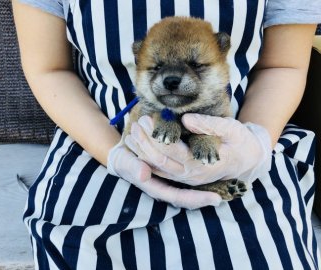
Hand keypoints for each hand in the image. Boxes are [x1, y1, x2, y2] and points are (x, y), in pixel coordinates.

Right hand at [107, 141, 221, 208]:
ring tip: (223, 186)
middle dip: (203, 197)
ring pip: (188, 188)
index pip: (179, 197)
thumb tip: (144, 174)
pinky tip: (210, 170)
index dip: (196, 199)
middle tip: (223, 197)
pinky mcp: (171, 172)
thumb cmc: (122, 159)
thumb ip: (132, 167)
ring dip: (202, 188)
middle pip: (187, 197)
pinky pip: (187, 176)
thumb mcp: (124, 162)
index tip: (215, 200)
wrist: (120, 155)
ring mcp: (169, 180)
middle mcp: (165, 186)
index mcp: (155, 187)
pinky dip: (198, 176)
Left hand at [125, 114, 271, 184]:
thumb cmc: (241, 142)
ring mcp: (184, 178)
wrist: (248, 161)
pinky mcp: (182, 175)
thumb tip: (186, 119)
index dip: (157, 136)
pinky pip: (160, 169)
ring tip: (132, 132)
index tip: (146, 119)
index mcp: (200, 164)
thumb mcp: (232, 129)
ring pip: (157, 167)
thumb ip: (210, 124)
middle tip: (136, 123)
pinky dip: (147, 157)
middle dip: (145, 142)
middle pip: (159, 161)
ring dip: (142, 151)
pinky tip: (139, 145)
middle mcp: (189, 175)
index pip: (172, 151)